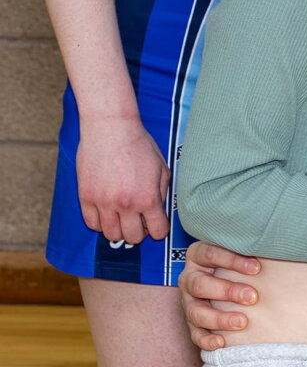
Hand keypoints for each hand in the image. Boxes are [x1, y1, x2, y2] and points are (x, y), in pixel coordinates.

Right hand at [76, 116, 167, 246]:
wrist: (110, 129)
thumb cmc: (138, 145)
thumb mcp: (161, 169)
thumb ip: (162, 193)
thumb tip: (159, 210)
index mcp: (147, 198)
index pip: (157, 232)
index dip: (158, 230)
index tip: (156, 224)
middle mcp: (125, 205)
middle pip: (132, 237)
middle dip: (138, 232)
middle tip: (139, 221)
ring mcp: (103, 202)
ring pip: (110, 234)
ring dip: (118, 229)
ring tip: (122, 218)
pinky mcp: (85, 197)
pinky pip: (91, 223)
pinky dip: (100, 223)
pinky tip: (107, 213)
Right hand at [178, 242, 264, 351]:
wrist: (232, 281)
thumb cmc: (243, 263)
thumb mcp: (244, 250)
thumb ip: (254, 247)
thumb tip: (281, 242)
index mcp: (199, 256)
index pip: (210, 254)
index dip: (231, 260)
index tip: (257, 268)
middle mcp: (190, 278)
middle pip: (200, 285)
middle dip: (227, 291)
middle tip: (253, 297)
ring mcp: (189, 301)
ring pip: (196, 312)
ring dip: (219, 318)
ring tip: (242, 322)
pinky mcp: (193, 322)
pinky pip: (195, 333)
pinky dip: (207, 339)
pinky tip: (221, 342)